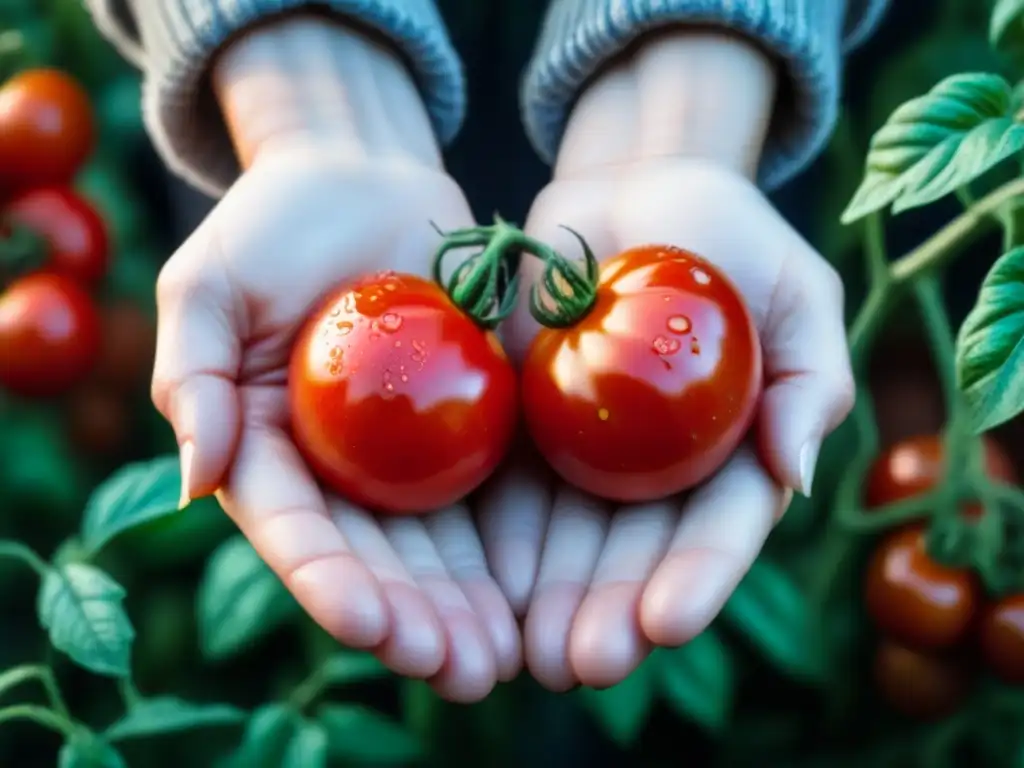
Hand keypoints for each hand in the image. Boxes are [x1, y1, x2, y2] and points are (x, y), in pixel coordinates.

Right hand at [152, 18, 518, 700]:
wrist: (363, 180)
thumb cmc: (270, 224)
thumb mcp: (210, 285)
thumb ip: (192, 376)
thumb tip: (195, 481)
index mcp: (266, 454)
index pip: (296, 532)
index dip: (330, 583)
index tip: (371, 623)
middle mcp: (336, 473)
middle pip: (374, 562)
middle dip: (412, 621)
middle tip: (460, 669)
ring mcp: (403, 458)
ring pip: (434, 550)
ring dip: (464, 609)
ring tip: (501, 658)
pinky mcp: (463, 429)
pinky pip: (487, 496)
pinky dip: (508, 549)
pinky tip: (538, 593)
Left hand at [476, 30, 853, 689]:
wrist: (630, 197)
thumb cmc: (729, 237)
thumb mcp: (795, 291)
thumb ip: (810, 378)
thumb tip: (797, 473)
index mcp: (727, 459)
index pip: (714, 531)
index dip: (694, 579)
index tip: (667, 620)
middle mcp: (654, 477)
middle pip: (631, 559)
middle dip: (608, 614)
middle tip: (580, 663)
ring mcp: (584, 460)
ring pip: (564, 546)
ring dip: (545, 602)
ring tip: (524, 652)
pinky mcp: (522, 432)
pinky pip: (505, 494)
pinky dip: (493, 543)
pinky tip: (475, 586)